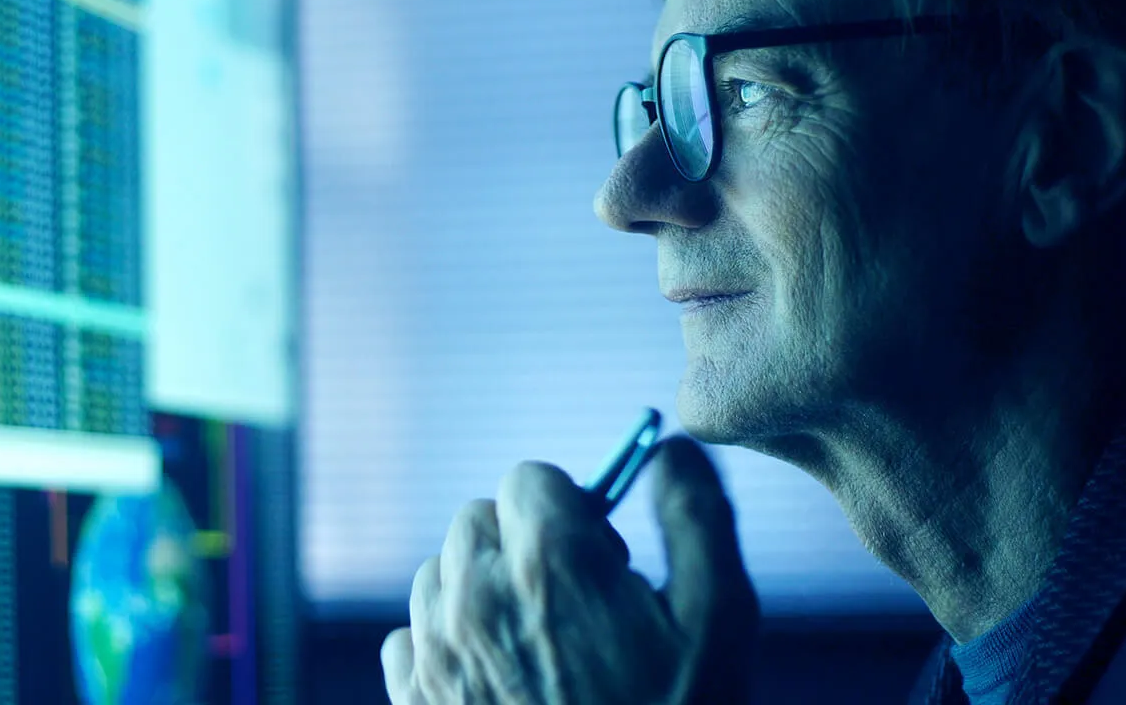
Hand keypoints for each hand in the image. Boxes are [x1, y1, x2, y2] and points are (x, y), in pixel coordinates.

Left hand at [381, 436, 758, 703]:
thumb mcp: (720, 620)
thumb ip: (696, 517)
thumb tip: (674, 447)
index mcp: (548, 562)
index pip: (530, 480)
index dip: (571, 512)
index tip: (602, 559)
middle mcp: (476, 595)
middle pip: (479, 520)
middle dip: (522, 544)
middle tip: (575, 603)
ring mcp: (435, 652)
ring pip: (439, 576)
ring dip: (480, 592)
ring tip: (539, 646)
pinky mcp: (412, 702)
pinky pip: (406, 639)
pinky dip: (443, 647)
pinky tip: (496, 684)